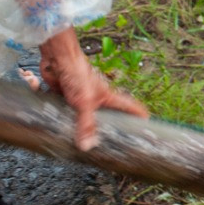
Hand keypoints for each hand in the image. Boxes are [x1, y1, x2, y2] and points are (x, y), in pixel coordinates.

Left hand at [37, 29, 148, 150]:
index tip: (148, 127)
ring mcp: (78, 97)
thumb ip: (85, 124)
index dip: (140, 116)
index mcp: (107, 98)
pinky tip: (55, 125)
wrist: (57, 57)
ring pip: (81, 115)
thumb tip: (87, 147)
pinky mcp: (62, 96)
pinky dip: (55, 113)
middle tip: (109, 145)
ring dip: (76, 124)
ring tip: (77, 142)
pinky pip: (59, 109)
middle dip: (106, 128)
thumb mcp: (84, 102)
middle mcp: (95, 98)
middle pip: (105, 115)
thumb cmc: (77, 73)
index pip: (130, 107)